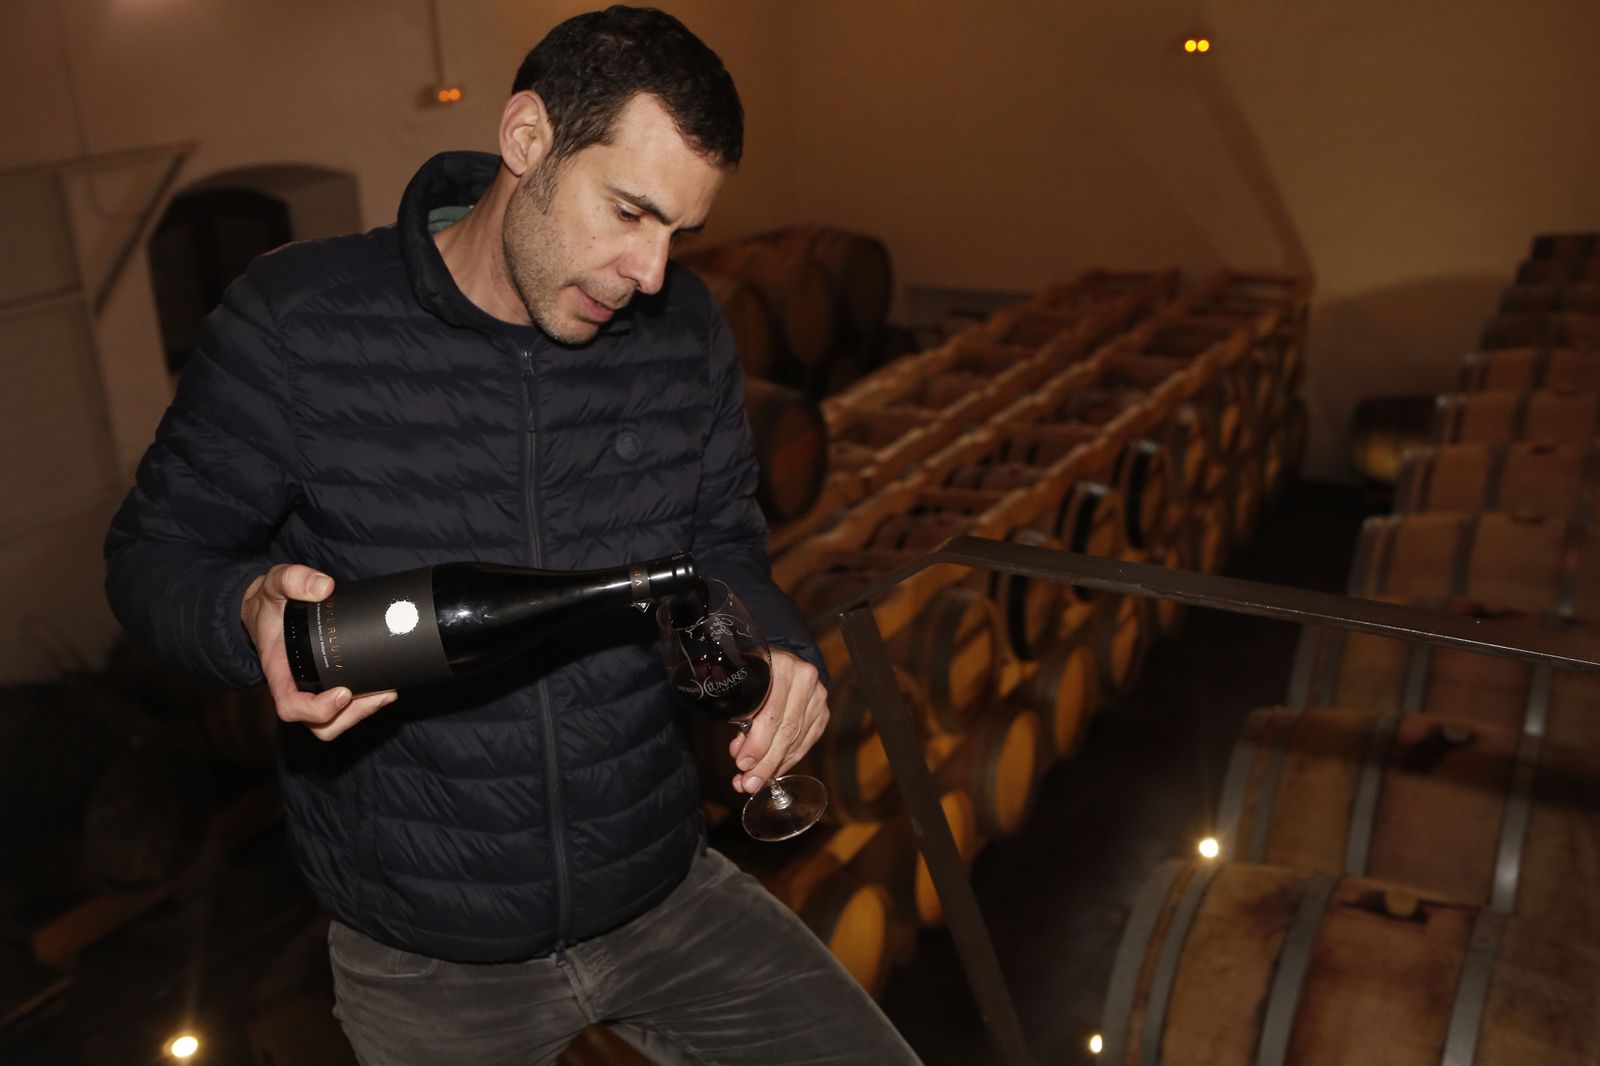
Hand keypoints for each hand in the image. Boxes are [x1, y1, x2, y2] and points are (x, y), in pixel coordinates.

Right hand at [241, 563, 397, 740]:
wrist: (269, 608)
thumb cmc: (270, 602)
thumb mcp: (275, 582)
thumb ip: (294, 579)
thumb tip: (324, 587)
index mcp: (279, 671)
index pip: (290, 706)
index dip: (316, 710)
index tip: (342, 693)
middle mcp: (296, 686)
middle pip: (320, 724)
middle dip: (351, 715)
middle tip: (380, 693)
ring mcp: (313, 689)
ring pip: (335, 722)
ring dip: (363, 713)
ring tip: (387, 692)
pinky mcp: (329, 683)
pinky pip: (346, 709)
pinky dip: (366, 703)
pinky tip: (385, 685)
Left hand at [730, 650, 828, 794]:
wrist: (777, 662)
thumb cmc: (754, 676)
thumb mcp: (742, 688)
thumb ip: (742, 718)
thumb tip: (742, 757)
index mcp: (779, 665)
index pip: (770, 713)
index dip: (757, 743)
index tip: (742, 765)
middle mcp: (804, 678)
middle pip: (787, 729)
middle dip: (765, 761)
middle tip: (748, 782)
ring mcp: (818, 695)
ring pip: (797, 738)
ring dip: (775, 764)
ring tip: (755, 780)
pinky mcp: (823, 710)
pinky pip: (807, 741)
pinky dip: (789, 758)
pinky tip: (774, 769)